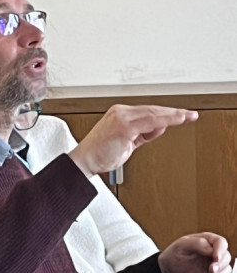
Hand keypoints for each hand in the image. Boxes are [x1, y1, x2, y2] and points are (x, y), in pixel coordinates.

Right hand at [68, 104, 197, 176]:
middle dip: (173, 112)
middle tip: (189, 115)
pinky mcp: (124, 126)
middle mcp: (120, 113)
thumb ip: (143, 135)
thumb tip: (159, 127)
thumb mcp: (127, 143)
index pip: (147, 111)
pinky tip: (176, 120)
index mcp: (119, 115)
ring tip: (187, 116)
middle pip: (152, 110)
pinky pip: (150, 121)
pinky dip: (165, 120)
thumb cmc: (100, 155)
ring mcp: (122, 118)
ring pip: (153, 113)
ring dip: (172, 115)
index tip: (180, 115)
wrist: (84, 162)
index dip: (165, 113)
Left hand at [158, 232, 231, 272]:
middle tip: (211, 270)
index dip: (220, 250)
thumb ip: (197, 243)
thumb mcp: (181, 245)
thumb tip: (211, 249)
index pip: (220, 242)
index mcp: (206, 241)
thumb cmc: (173, 255)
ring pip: (227, 269)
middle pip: (226, 256)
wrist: (168, 272)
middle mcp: (212, 253)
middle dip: (221, 264)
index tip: (215, 258)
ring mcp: (214, 265)